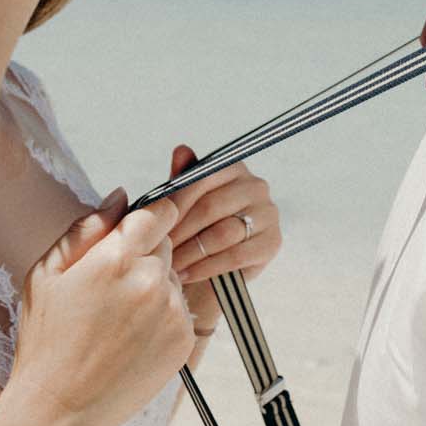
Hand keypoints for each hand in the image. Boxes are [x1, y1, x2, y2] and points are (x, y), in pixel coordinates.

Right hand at [6, 188, 193, 425]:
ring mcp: (172, 312)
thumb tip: (121, 196)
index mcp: (116, 257)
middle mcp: (151, 280)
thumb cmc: (46, 340)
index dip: (149, 217)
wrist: (59, 408)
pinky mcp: (184, 339)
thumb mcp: (46, 274)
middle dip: (144, 255)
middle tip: (110, 288)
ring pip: (173, 279)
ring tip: (116, 321)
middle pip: (166, 245)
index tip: (141, 227)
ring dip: (154, 287)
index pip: (157, 213)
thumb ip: (87, 228)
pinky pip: (180, 311)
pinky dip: (162, 318)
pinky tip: (130, 339)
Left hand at [162, 145, 282, 325]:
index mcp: (233, 168)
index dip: (174, 205)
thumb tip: (181, 151)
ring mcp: (268, 214)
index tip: (153, 224)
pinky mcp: (272, 242)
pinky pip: (236, 256)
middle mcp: (256, 186)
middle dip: (180, 231)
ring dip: (191, 252)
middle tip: (156, 249)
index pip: (200, 180)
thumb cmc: (197, 230)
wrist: (213, 269)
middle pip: (211, 207)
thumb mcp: (184, 204)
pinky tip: (188, 274)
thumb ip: (183, 179)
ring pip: (222, 233)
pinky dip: (208, 267)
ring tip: (169, 264)